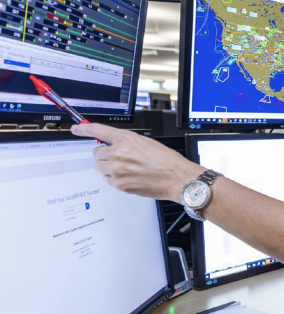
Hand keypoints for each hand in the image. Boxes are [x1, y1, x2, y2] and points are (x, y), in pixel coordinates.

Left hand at [71, 123, 202, 201]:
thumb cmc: (167, 161)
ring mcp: (117, 170)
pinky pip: (106, 180)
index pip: (98, 131)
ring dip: (108, 167)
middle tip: (119, 158)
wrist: (177, 178)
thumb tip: (113, 144)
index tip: (77, 129)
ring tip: (125, 169)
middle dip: (105, 155)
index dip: (84, 129)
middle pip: (97, 153)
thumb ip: (127, 142)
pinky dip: (114, 179)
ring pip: (99, 167)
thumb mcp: (146, 143)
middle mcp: (118, 153)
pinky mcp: (118, 184)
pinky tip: (129, 177)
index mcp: (126, 139)